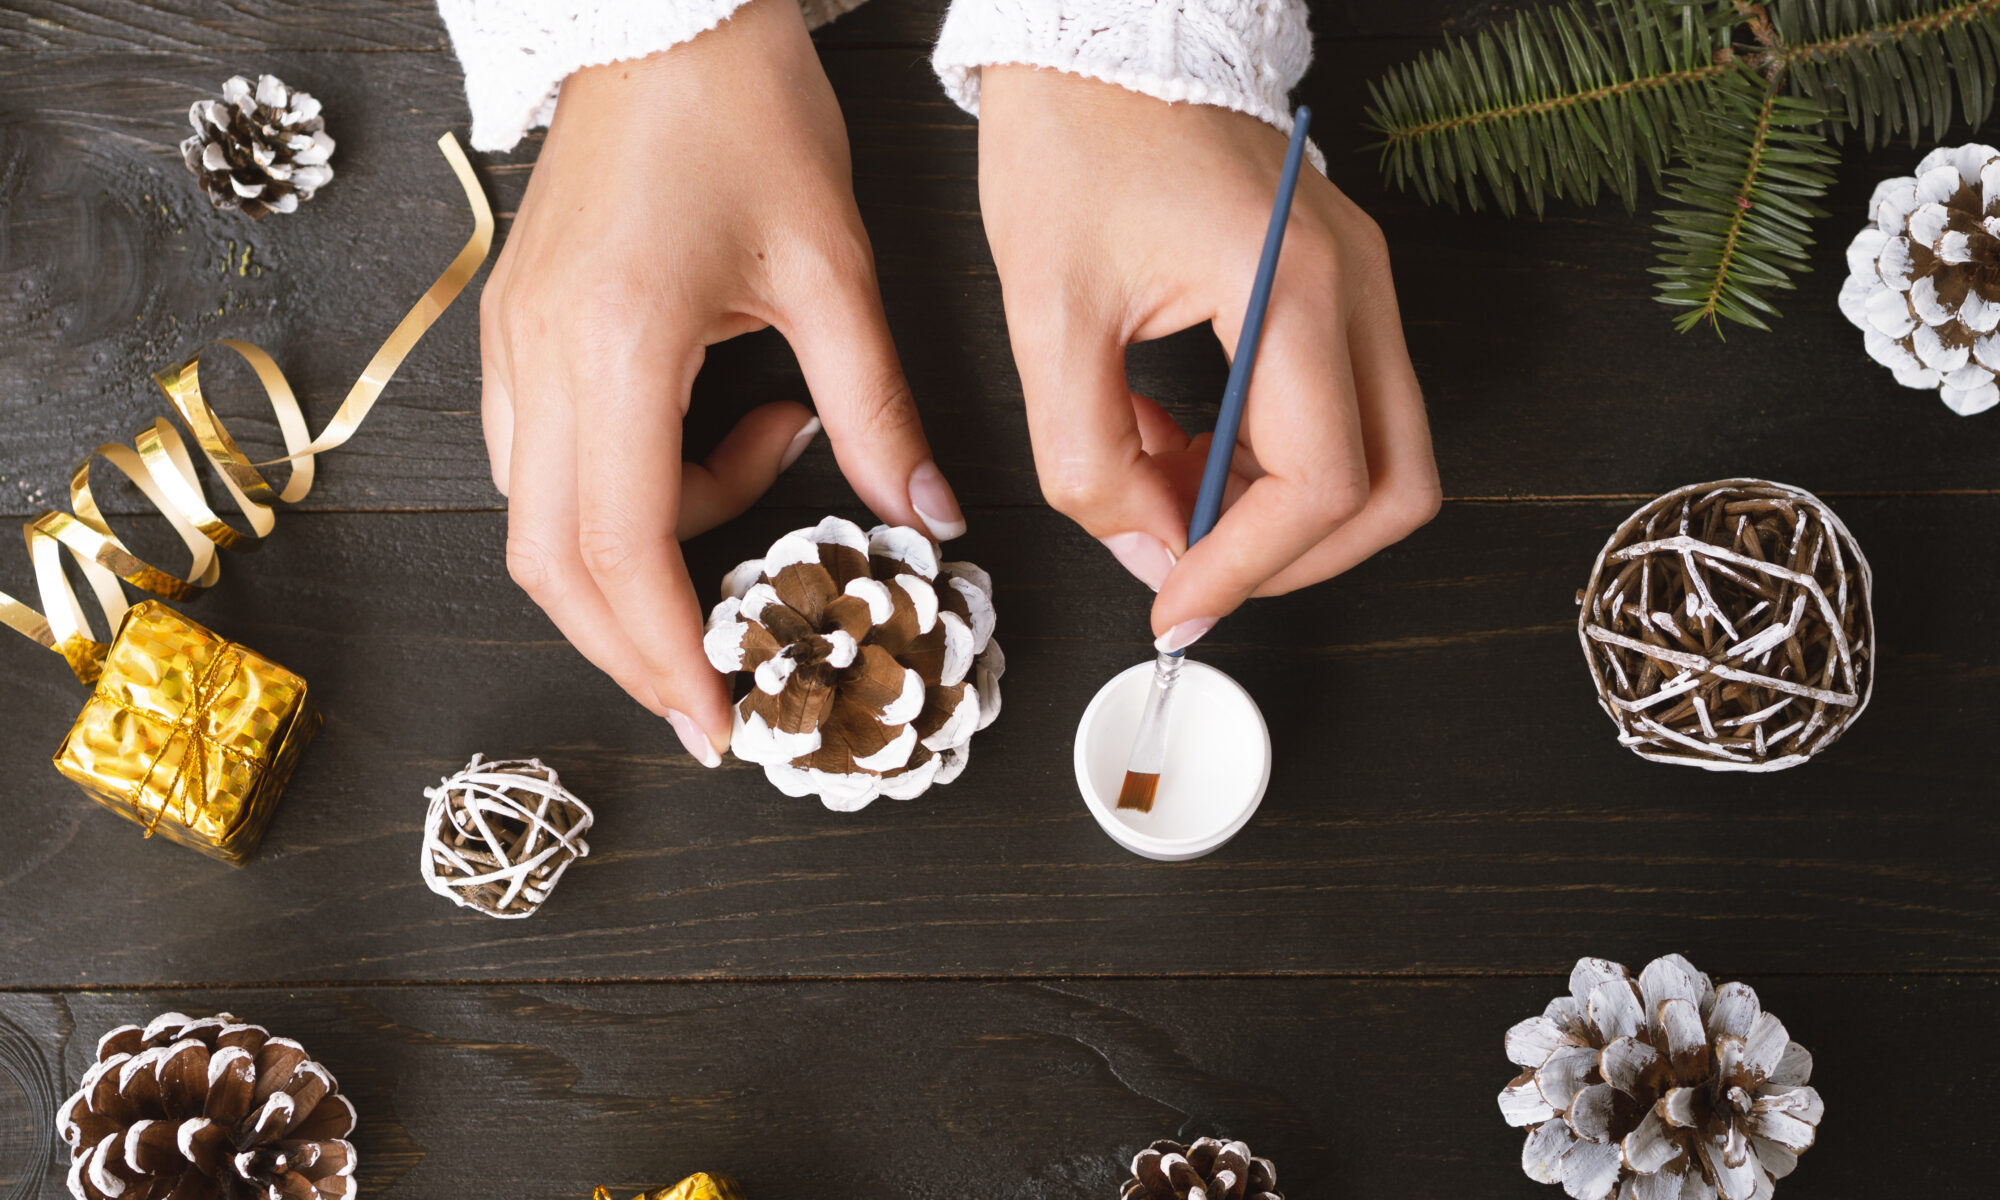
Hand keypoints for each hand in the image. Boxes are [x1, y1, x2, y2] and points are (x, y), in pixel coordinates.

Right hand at [481, 0, 962, 763]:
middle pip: (552, 566)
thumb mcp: (833, 267)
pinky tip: (702, 446)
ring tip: (754, 491)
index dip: (668, 653)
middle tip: (715, 688)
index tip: (718, 718)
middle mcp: (538, 360)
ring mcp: (509, 346)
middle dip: (634, 647)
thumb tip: (927, 514)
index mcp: (615, 347)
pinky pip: (541, 464)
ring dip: (634, 565)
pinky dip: (617, 501)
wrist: (660, 13)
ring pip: (540, 522)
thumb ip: (878, 407)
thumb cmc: (743, 113)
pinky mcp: (513, 332)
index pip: (623, 551)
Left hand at [976, 69, 1439, 650]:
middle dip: (1295, 558)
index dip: (1248, 567)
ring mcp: (1360, 282)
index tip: (1173, 601)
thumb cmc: (1071, 141)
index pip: (1323, 482)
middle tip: (1193, 570)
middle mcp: (1356, 286)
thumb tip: (1145, 553)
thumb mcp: (1046, 315)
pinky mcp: (1338, 284)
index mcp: (1291, 286)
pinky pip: (1340, 408)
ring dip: (1276, 508)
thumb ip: (1087, 458)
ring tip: (1161, 483)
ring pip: (1376, 456)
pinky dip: (1269, 457)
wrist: (1100, 34)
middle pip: (1394, 488)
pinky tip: (1177, 439)